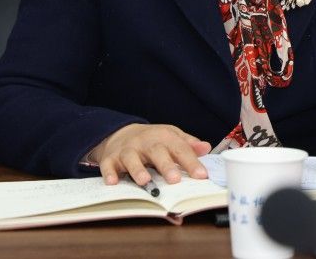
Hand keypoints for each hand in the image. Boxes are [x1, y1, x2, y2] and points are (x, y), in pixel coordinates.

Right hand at [89, 123, 210, 185]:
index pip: (180, 149)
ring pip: (132, 158)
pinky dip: (109, 173)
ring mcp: (127, 150)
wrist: (122, 133)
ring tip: (145, 181)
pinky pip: (108, 165)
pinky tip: (113, 182)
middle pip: (156, 152)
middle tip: (175, 179)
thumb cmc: (152, 140)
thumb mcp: (172, 136)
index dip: (191, 162)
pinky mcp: (111, 158)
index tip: (202, 175)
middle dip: (166, 165)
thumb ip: (188, 144)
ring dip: (138, 170)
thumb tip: (206, 148)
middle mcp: (146, 142)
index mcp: (164, 137)